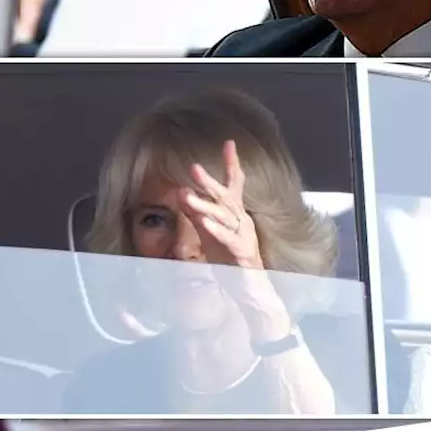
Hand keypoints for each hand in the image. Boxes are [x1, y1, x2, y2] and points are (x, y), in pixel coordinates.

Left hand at [179, 140, 262, 270]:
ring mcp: (243, 235)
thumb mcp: (210, 232)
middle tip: (194, 168)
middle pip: (226, 197)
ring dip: (205, 205)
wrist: (249, 286)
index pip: (234, 184)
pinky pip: (228, 238)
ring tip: (187, 197)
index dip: (232, 164)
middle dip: (210, 182)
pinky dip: (216, 230)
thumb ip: (197, 213)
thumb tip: (181, 192)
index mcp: (236, 213)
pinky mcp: (241, 252)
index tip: (229, 143)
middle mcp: (241, 220)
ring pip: (224, 217)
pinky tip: (204, 223)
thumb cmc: (230, 257)